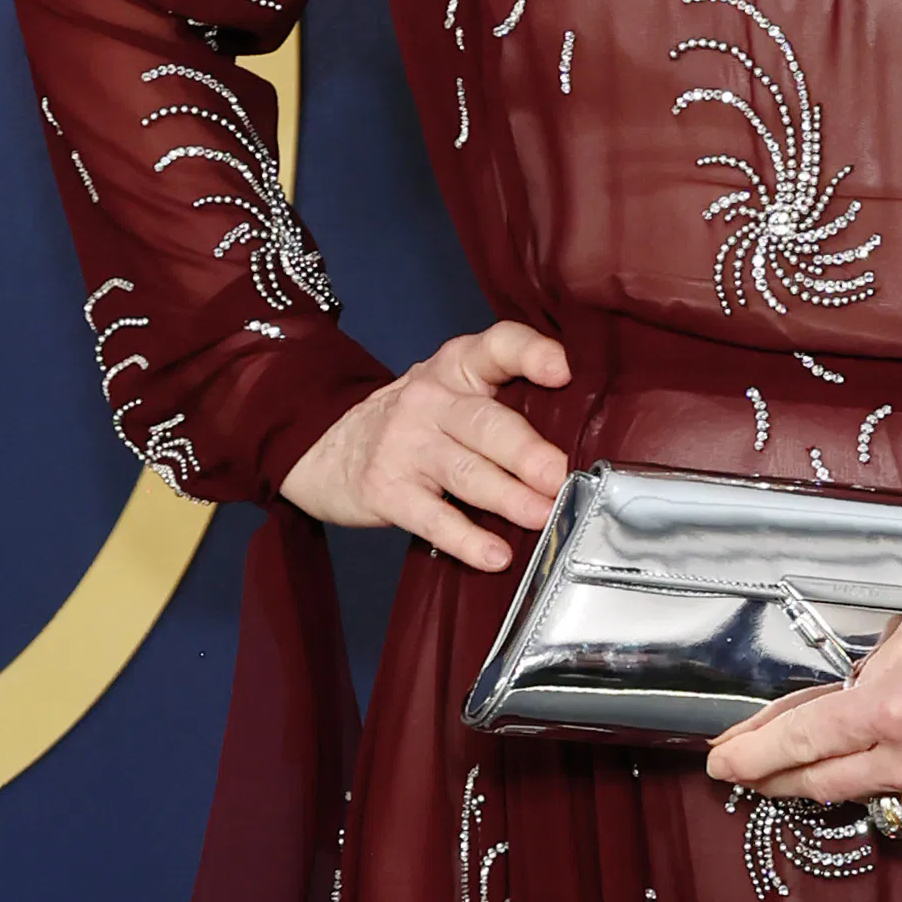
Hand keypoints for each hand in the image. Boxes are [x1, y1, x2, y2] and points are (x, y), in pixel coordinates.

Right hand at [281, 320, 568, 570]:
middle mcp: (430, 400)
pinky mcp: (387, 490)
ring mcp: (405, 445)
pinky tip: (494, 554)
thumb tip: (578, 445)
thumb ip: (502, 404)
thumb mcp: (450, 393)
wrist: (324, 448)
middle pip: (485, 423)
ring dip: (508, 497)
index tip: (561, 370)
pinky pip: (434, 518)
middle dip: (525, 450)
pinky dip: (467, 539)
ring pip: (465, 471)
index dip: (529, 354)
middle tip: (557, 474)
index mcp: (456, 369)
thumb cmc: (411, 423)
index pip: (496, 347)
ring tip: (542, 516)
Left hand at [708, 575, 901, 825]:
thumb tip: (852, 683)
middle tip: (748, 767)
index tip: (721, 760)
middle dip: (775, 776)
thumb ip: (878, 657)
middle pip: (818, 785)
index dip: (750, 754)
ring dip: (840, 775)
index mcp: (898, 706)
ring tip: (829, 751)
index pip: (799, 741)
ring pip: (868, 794)